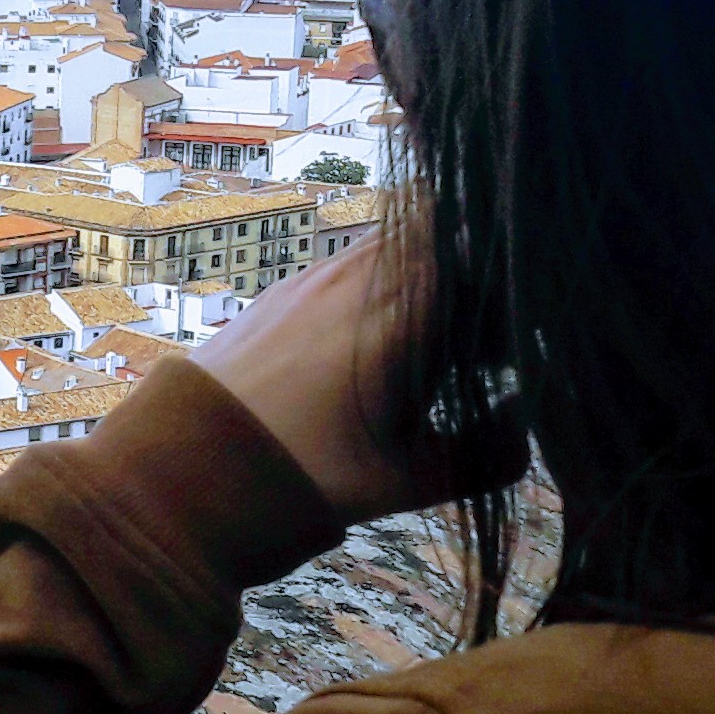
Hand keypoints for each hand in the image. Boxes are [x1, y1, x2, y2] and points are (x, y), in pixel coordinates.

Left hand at [185, 227, 496, 526]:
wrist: (186, 464)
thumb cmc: (303, 475)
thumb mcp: (406, 480)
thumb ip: (486, 456)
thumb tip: (526, 424)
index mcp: (406, 311)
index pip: (490, 256)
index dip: (522, 289)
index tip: (528, 337)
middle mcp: (366, 274)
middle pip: (451, 233)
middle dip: (481, 274)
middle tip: (490, 338)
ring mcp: (322, 272)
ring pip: (404, 241)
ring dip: (433, 274)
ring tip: (437, 344)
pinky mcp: (291, 286)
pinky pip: (359, 259)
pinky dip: (388, 283)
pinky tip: (380, 344)